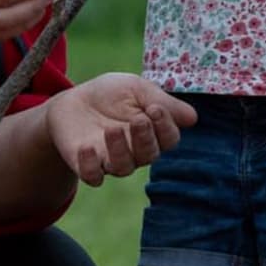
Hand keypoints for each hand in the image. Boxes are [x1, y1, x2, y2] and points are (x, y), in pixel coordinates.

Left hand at [45, 73, 195, 186]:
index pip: (168, 139)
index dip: (165, 126)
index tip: (154, 108)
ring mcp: (111, 161)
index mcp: (153, 133)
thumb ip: (162, 101)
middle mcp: (135, 152)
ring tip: (112, 129)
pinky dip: (91, 165)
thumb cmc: (111, 95)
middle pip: (149, 155)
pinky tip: (87, 147)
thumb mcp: (137, 89)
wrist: (72, 101)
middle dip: (146, 138)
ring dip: (120, 149)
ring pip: (123, 167)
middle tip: (139, 119)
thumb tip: (193, 118)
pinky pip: (93, 176)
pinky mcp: (87, 166)